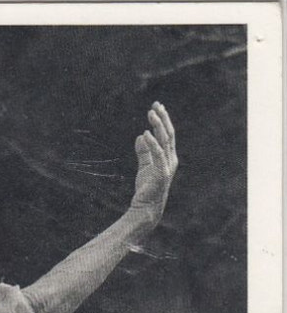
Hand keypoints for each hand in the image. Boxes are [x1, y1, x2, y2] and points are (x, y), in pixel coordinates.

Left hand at [130, 102, 177, 224]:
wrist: (145, 207)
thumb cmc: (146, 188)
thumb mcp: (144, 167)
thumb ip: (143, 152)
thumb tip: (140, 136)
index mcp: (168, 157)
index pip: (167, 134)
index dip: (163, 120)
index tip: (156, 107)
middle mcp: (171, 159)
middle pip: (168, 134)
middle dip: (163, 118)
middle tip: (155, 105)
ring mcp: (168, 166)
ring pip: (165, 141)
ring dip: (158, 125)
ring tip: (150, 114)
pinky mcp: (162, 173)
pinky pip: (158, 154)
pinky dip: (152, 143)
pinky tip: (146, 134)